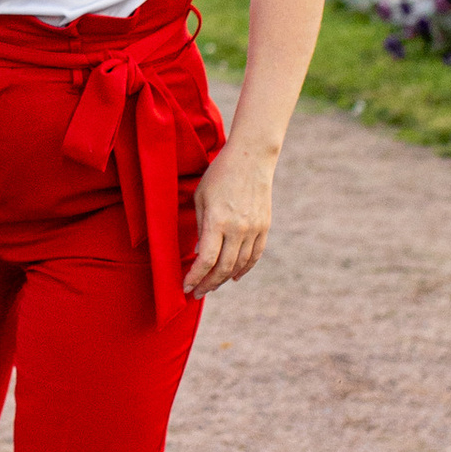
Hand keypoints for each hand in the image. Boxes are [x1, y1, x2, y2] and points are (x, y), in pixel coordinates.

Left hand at [182, 137, 273, 295]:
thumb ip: (200, 227)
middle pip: (223, 268)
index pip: (205, 260)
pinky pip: (255, 255)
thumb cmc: (219, 175)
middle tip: (197, 293)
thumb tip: (198, 253)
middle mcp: (238, 229)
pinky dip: (244, 269)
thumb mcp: (201, 198)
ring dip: (224, 279)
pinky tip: (234, 276)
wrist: (251, 158)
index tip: (186, 287)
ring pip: (240, 265)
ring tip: (212, 286)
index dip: (195, 277)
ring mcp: (254, 229)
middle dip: (208, 284)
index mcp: (217, 221)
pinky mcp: (264, 227)